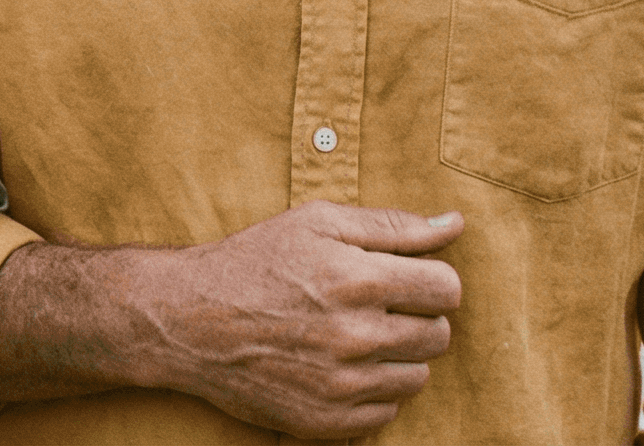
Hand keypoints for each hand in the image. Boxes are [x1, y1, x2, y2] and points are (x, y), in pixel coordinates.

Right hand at [135, 201, 463, 438]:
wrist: (189, 320)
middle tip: (374, 307)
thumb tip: (454, 224)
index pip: (447, 289)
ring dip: (397, 356)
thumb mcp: (317, 222)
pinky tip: (340, 366)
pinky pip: (388, 411)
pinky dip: (373, 390)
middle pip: (438, 335)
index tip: (404, 280)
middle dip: (415, 317)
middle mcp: (355, 335)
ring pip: (417, 376)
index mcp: (358, 279)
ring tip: (354, 337)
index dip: (431, 280)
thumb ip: (392, 224)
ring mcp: (342, 385)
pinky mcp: (328, 420)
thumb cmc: (254, 261)